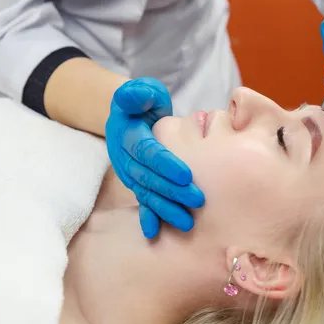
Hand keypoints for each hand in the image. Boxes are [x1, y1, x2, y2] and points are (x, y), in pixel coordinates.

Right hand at [105, 78, 204, 238]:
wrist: (132, 117)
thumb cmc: (145, 102)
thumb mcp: (143, 91)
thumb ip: (140, 93)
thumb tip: (137, 96)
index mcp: (128, 134)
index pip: (147, 151)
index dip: (165, 163)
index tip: (186, 175)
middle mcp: (125, 157)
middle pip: (148, 176)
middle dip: (172, 191)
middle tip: (198, 200)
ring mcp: (130, 173)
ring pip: (146, 193)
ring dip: (165, 208)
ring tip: (187, 222)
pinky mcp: (136, 183)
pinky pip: (142, 201)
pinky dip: (148, 216)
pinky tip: (155, 232)